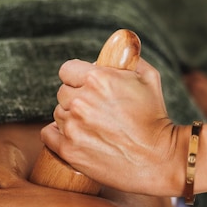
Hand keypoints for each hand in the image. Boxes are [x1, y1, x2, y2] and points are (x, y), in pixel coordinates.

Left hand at [40, 58, 178, 194]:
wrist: (159, 159)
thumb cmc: (156, 118)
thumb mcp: (149, 79)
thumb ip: (128, 58)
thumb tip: (119, 47)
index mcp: (97, 79)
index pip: (67, 70)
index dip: (77, 77)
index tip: (85, 85)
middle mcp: (81, 101)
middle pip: (62, 92)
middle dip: (76, 98)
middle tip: (94, 109)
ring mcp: (73, 127)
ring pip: (58, 114)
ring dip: (71, 118)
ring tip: (92, 126)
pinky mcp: (69, 150)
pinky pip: (48, 135)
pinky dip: (57, 135)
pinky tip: (73, 136)